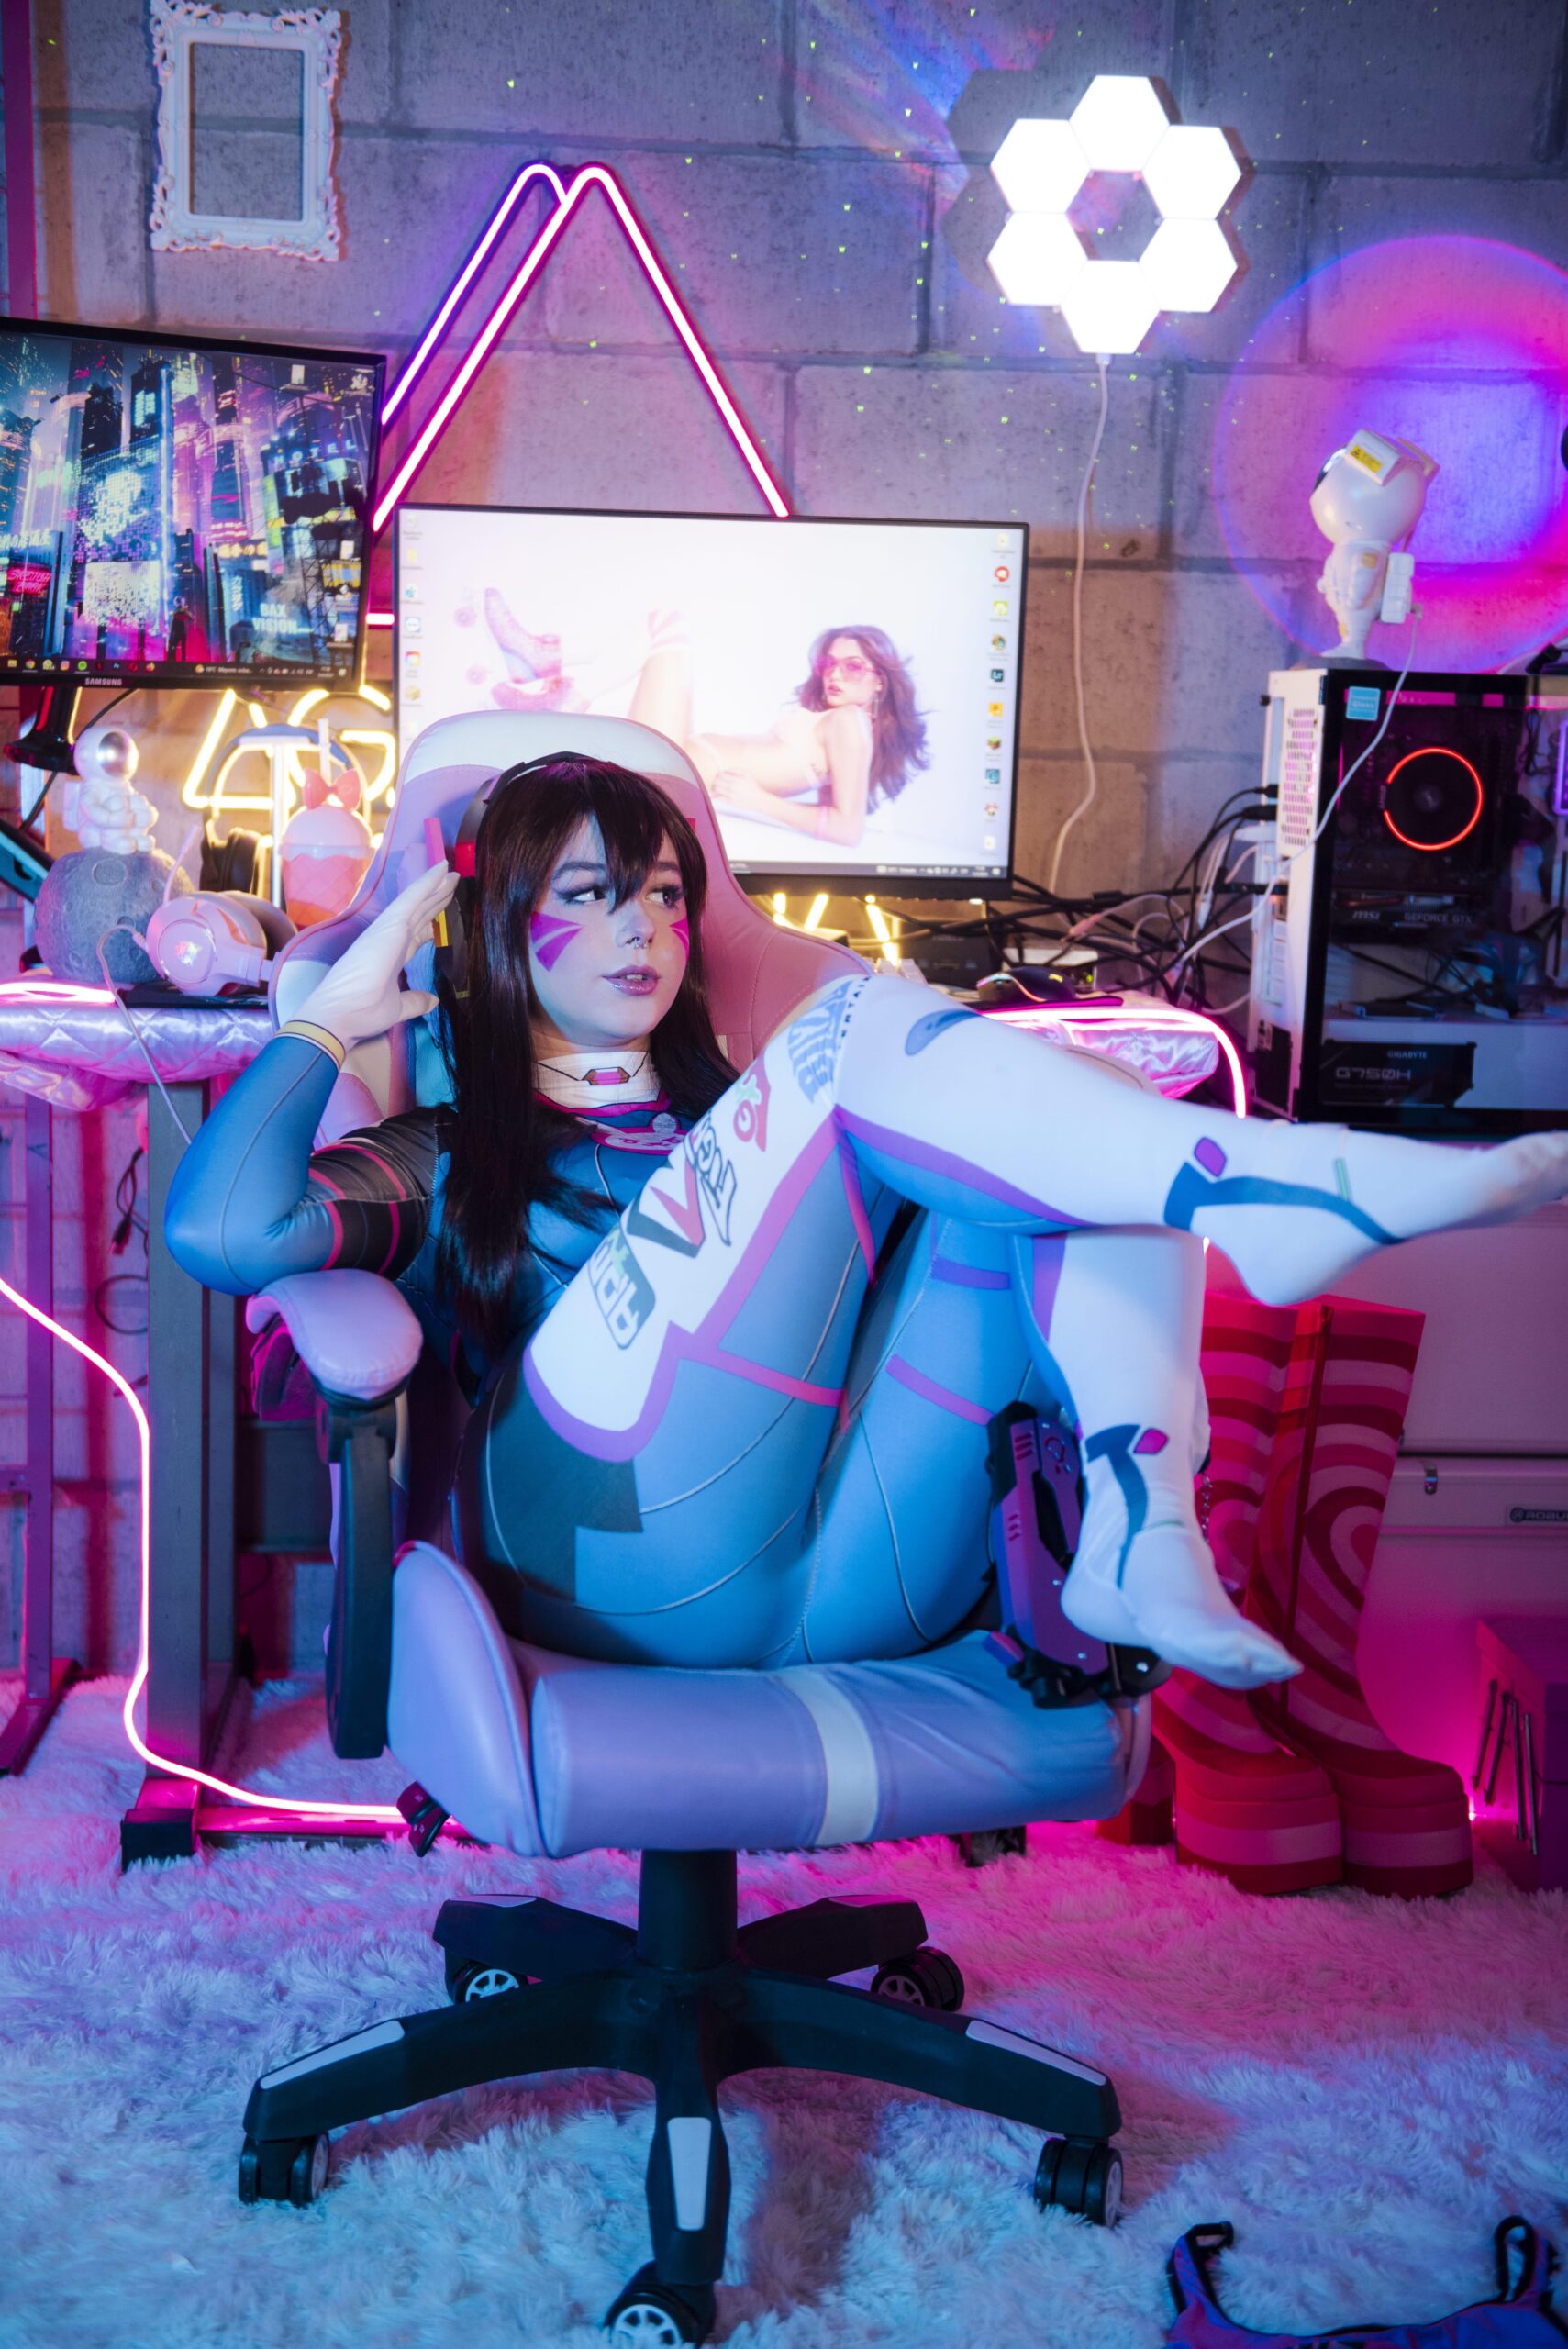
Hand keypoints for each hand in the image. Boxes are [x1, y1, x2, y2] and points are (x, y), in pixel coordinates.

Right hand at [294, 861, 458, 1050]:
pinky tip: (442, 869)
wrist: (340, 1015)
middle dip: (435, 899)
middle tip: (451, 883)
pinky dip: (427, 882)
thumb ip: (416, 1001)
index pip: (414, 936)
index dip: (428, 925)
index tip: (439, 917)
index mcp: (391, 957)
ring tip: (450, 871)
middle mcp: (389, 940)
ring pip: (417, 902)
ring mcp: (389, 930)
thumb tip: (434, 1000)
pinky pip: (413, 898)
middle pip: (418, 915)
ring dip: (434, 885)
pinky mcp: (390, 925)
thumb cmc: (361, 1012)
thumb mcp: (398, 1007)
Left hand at [710, 768, 758, 808]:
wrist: (758, 800)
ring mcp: (730, 795)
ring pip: (716, 790)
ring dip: (716, 788)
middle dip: (716, 781)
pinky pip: (719, 798)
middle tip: (719, 781)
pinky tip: (719, 794)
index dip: (719, 775)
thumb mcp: (747, 774)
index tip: (720, 776)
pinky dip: (717, 795)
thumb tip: (726, 770)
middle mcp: (732, 787)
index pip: (720, 775)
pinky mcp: (730, 802)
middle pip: (716, 782)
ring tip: (720, 788)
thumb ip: (736, 770)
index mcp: (735, 779)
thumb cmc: (752, 787)